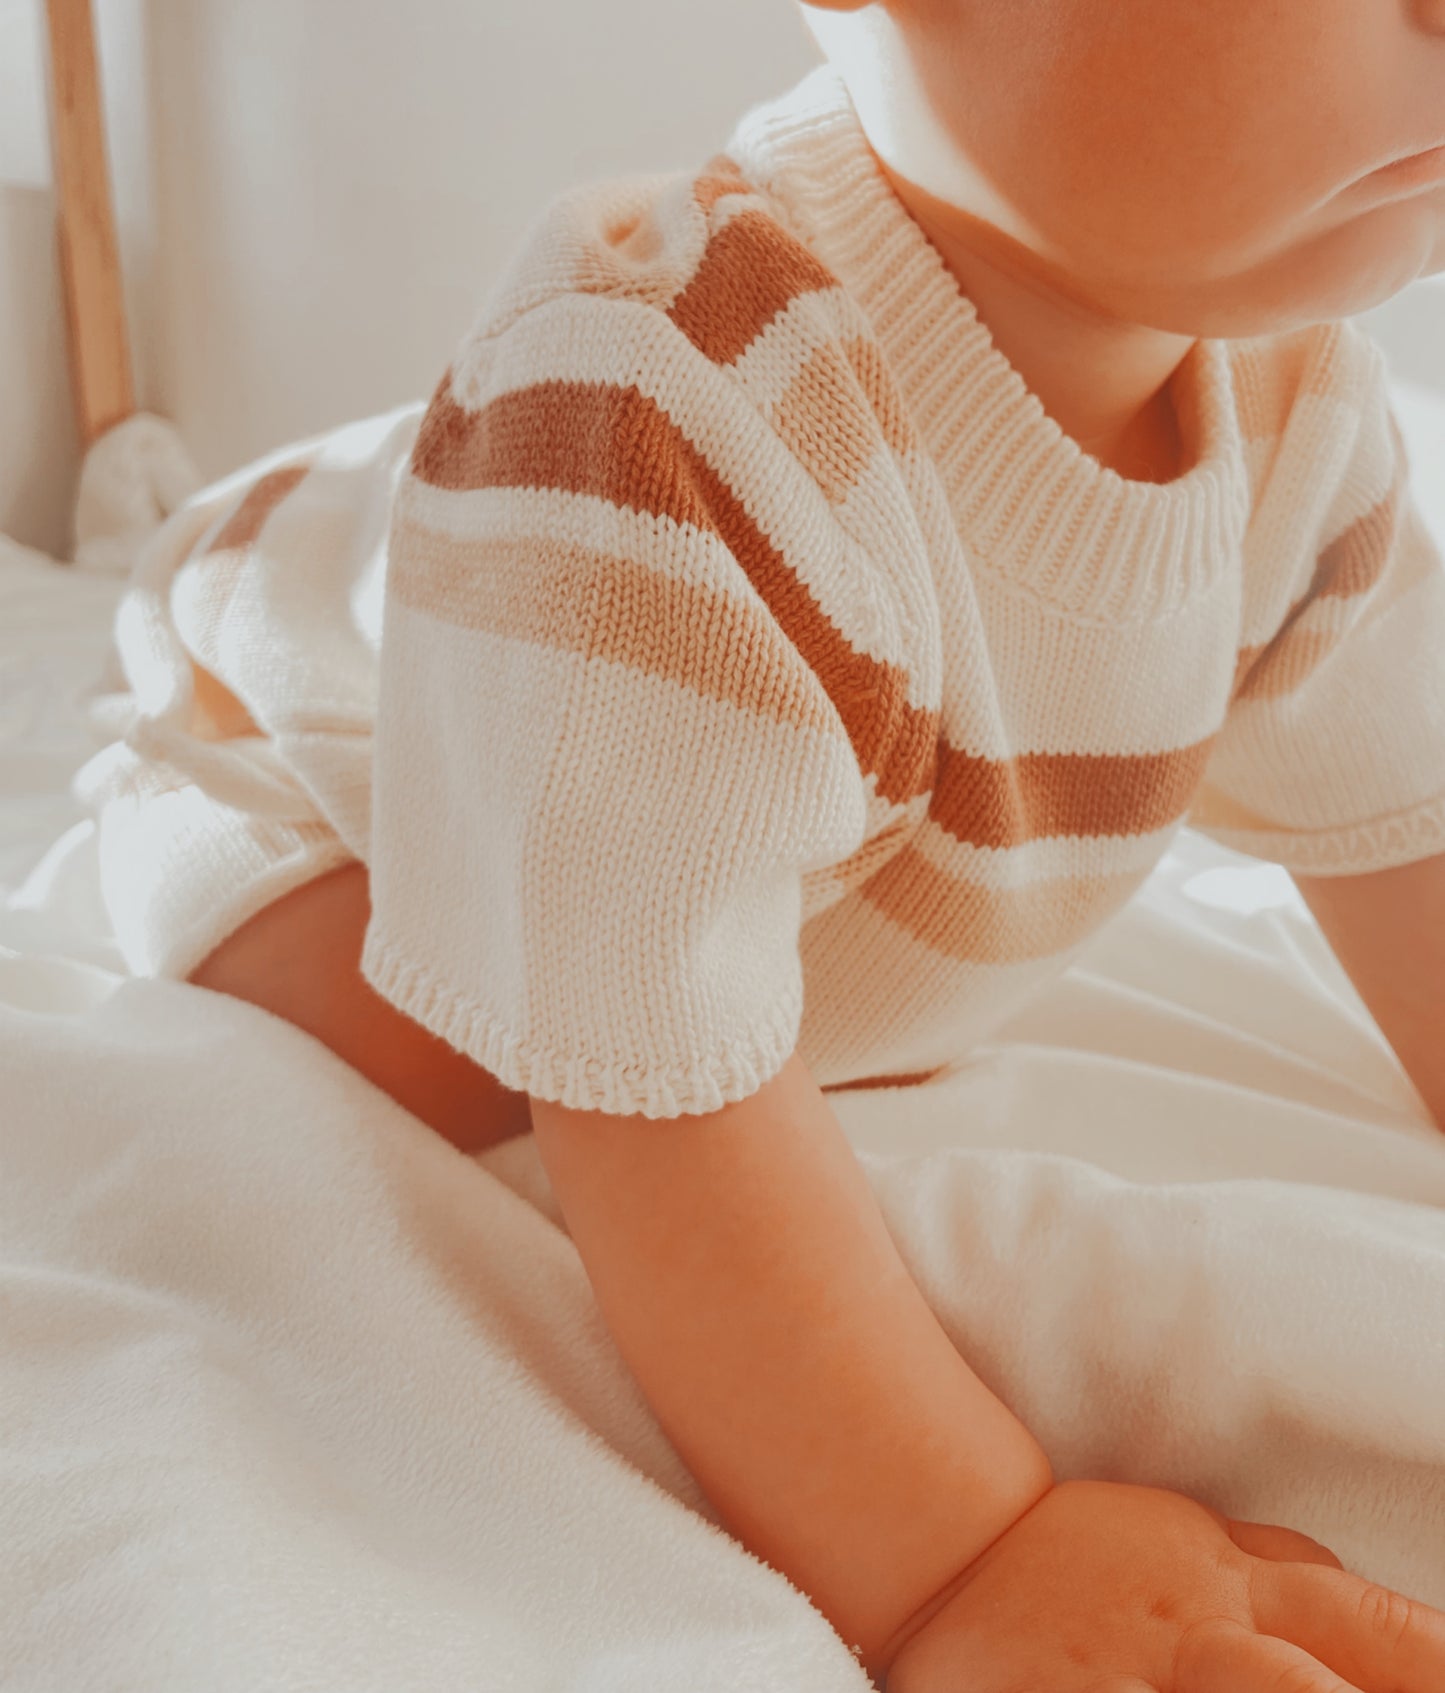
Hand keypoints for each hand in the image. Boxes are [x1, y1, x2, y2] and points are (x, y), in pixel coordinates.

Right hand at [882, 1476, 1444, 1691]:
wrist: (944, 1554)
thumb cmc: (1078, 1555)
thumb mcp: (1187, 1539)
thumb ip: (1277, 1568)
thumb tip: (1366, 1602)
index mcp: (1238, 1588)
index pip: (1375, 1630)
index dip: (1439, 1663)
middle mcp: (1200, 1637)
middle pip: (1310, 1687)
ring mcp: (1130, 1684)